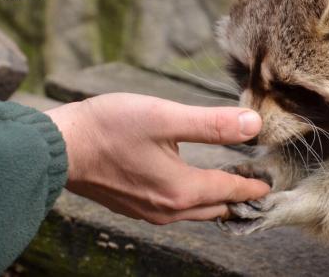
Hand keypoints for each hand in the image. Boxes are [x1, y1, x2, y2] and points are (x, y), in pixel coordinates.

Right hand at [45, 93, 269, 224]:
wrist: (59, 147)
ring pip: (196, 212)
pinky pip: (176, 211)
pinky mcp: (135, 207)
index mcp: (182, 189)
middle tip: (256, 184)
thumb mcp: (166, 117)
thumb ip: (212, 124)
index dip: (253, 185)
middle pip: (216, 207)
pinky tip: (192, 188)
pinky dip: (194, 201)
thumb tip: (254, 125)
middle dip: (239, 197)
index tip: (270, 184)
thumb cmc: (110, 128)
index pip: (230, 190)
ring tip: (230, 186)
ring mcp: (150, 212)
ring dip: (216, 200)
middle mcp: (169, 209)